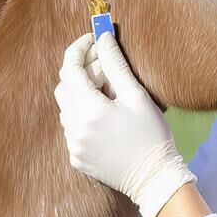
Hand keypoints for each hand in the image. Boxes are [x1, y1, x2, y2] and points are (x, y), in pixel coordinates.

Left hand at [54, 32, 195, 216]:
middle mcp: (75, 128)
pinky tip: (105, 119)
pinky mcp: (76, 158)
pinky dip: (82, 116)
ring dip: (80, 95)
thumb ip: (115, 65)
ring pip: (66, 108)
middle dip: (79, 71)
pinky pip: (71, 128)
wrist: (154, 179)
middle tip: (103, 67)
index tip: (91, 39)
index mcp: (90, 110)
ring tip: (107, 95)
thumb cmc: (151, 135)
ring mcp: (73, 145)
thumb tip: (103, 37)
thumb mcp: (137, 96)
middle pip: (63, 86)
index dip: (78, 49)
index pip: (70, 68)